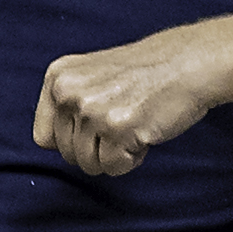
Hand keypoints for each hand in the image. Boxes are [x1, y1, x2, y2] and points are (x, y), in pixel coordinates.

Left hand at [34, 27, 229, 180]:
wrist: (189, 63)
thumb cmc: (145, 73)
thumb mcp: (91, 76)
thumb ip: (66, 104)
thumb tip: (48, 145)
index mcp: (58, 77)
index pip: (43, 138)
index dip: (73, 141)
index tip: (95, 127)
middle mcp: (69, 92)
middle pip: (67, 155)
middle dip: (97, 149)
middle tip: (122, 121)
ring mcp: (92, 111)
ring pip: (89, 165)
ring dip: (115, 154)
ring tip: (133, 124)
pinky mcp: (117, 128)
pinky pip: (113, 168)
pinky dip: (132, 159)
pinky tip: (144, 131)